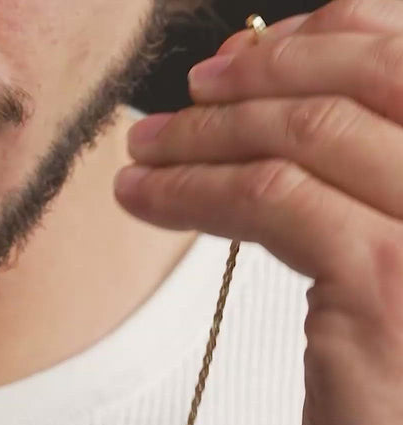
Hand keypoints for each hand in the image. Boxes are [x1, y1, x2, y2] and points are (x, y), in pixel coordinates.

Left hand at [114, 1, 402, 424]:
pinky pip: (270, 204)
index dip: (325, 41)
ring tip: (142, 152)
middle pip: (365, 78)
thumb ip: (375, 221)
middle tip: (181, 98)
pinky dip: (193, 191)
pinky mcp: (382, 286)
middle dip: (257, 76)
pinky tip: (146, 197)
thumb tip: (299, 161)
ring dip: (204, 135)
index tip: (248, 57)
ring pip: (304, 137)